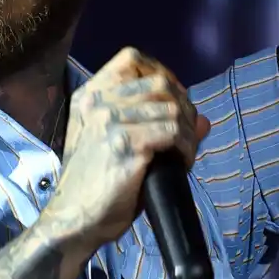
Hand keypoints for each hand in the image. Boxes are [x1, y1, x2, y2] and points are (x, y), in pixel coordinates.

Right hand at [44, 47, 210, 253]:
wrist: (74, 218)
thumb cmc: (96, 185)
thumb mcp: (118, 145)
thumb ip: (154, 124)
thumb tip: (203, 120)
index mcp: (90, 96)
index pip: (132, 59)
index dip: (163, 74)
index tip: (175, 101)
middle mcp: (98, 102)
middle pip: (160, 83)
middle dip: (184, 108)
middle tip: (187, 136)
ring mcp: (110, 121)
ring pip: (173, 109)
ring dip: (188, 133)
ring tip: (184, 154)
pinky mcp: (125, 144)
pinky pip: (173, 133)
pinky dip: (186, 149)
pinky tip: (181, 163)